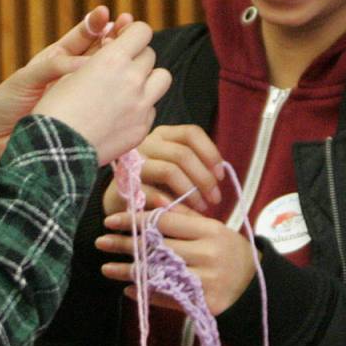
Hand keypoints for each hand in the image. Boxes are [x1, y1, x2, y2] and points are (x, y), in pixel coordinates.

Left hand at [0, 7, 131, 175]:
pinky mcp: (87, 117)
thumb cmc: (4, 107)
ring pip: (108, 76)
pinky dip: (119, 94)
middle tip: (128, 24)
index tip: (109, 14)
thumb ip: (55, 68)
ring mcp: (82, 97)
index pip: (84, 37)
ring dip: (122, 63)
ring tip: (134, 49)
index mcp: (56, 60)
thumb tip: (88, 64)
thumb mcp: (27, 79)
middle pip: (101, 52)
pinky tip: (131, 85)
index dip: (97, 25)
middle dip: (116, 37)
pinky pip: (107, 103)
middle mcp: (72, 76)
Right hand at [33, 21, 171, 165]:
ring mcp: (141, 106)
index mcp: (113, 60)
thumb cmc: (55, 109)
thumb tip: (115, 46)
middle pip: (150, 55)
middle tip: (120, 67)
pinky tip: (121, 114)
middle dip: (136, 57)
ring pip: (162, 78)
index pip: (141, 31)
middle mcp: (132, 80)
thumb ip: (99, 56)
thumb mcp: (71, 71)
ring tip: (130, 88)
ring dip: (148, 78)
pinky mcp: (142, 128)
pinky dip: (141, 106)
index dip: (133, 33)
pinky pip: (152, 108)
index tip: (125, 39)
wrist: (55, 152)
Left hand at [96, 207, 256, 315]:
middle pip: (157, 248)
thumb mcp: (212, 229)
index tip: (111, 219)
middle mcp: (208, 254)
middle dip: (125, 244)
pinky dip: (147, 294)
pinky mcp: (205, 304)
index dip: (135, 220)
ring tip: (106, 268)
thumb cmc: (228, 251)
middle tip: (100, 241)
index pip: (165, 222)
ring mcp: (207, 281)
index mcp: (210, 230)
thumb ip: (183, 216)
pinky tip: (128, 288)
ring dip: (129, 271)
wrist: (255, 288)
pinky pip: (169, 298)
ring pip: (159, 273)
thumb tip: (150, 200)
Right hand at [102, 125, 224, 215]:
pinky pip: (152, 192)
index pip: (191, 133)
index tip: (220, 176)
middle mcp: (147, 143)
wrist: (124, 202)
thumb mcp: (178, 170)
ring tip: (201, 208)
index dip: (210, 153)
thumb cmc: (158, 185)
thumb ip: (197, 167)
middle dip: (204, 179)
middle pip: (182, 153)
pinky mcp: (125, 184)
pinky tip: (180, 213)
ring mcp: (134, 162)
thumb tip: (219, 176)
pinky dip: (170, 204)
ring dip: (190, 192)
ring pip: (169, 170)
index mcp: (163, 135)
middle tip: (214, 199)